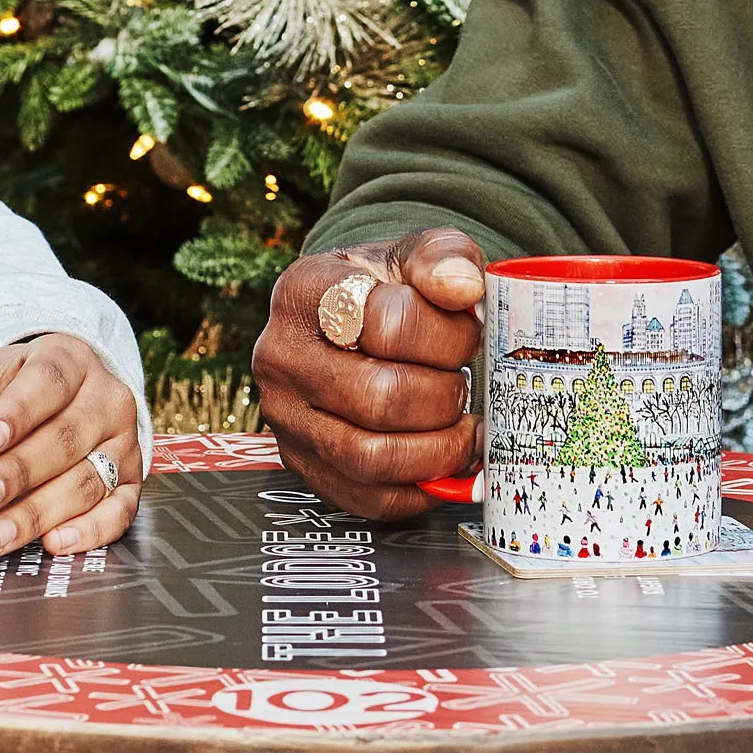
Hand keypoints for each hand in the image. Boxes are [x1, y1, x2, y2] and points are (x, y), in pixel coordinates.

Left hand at [0, 334, 142, 557]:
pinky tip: (54, 541)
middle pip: (66, 438)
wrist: (69, 395)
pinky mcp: (131, 481)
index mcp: (69, 359)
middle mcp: (106, 398)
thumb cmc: (19, 391)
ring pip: (87, 481)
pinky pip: (119, 510)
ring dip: (37, 513)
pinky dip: (89, 530)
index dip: (15, 413)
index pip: (48, 381)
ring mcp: (123, 442)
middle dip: (17, 473)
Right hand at [252, 230, 484, 518]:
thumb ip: (445, 256)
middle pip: (382, 398)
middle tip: (463, 384)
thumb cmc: (383, 287)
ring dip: (437, 450)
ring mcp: (286, 417)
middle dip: (445, 396)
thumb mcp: (412, 253)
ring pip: (372, 458)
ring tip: (461, 427)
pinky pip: (368, 498)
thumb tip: (465, 287)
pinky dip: (419, 488)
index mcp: (306, 291)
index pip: (391, 323)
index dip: (450, 336)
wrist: (344, 318)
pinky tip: (442, 458)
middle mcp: (282, 357)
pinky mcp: (302, 465)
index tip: (469, 334)